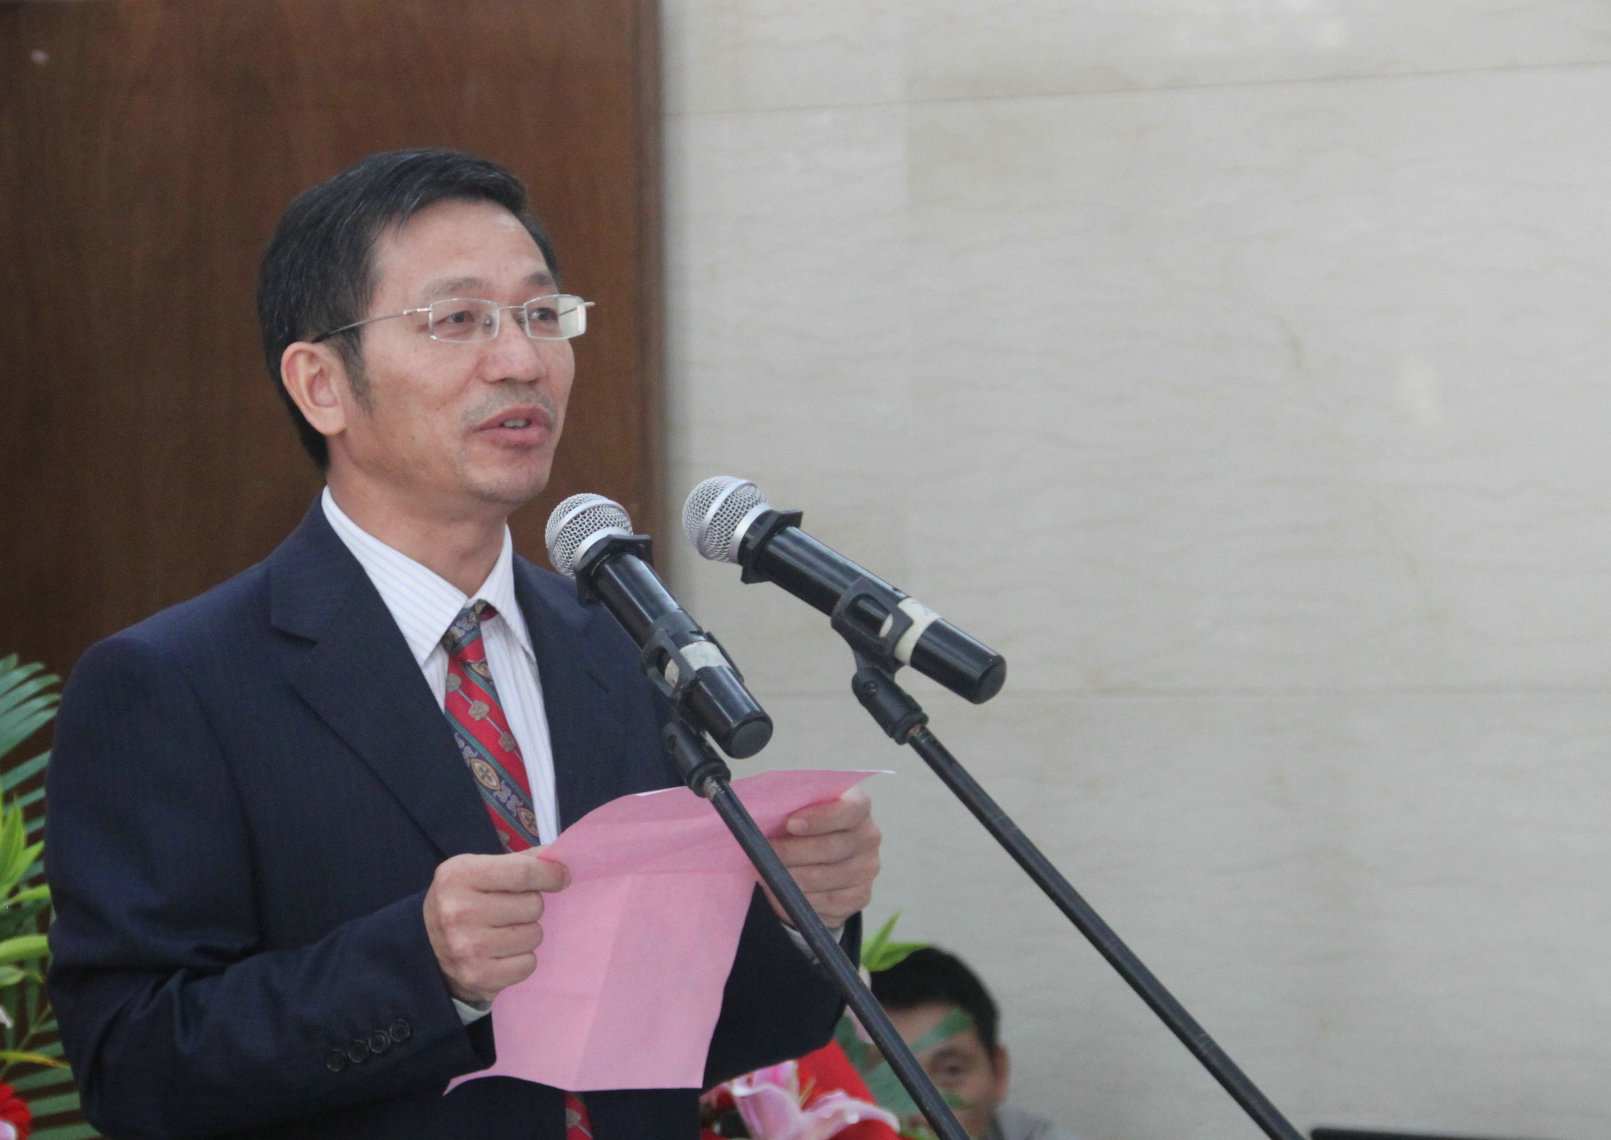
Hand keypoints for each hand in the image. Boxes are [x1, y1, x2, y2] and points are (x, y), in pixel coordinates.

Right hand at [423, 849, 569, 1003]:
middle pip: (533, 905)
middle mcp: (458, 911)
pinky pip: (528, 964)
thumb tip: (561, 860)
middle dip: (532, 905)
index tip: (562, 877)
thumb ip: (520, 861)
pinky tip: (504, 952)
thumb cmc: (465, 899)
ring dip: (528, 933)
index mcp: (458, 875)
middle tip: (514, 909)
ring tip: (507, 931)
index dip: (550, 874)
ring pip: (533, 935)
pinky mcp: (476, 976)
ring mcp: (466, 947)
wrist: (428, 945)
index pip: (522, 872)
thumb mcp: (480, 869)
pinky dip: (523, 959)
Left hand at [766, 787, 880, 929]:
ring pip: (826, 878)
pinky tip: (781, 890)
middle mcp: (869, 836)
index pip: (849, 810)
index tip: (790, 824)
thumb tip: (756, 815)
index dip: (820, 818)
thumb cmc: (804, 825)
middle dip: (794, 852)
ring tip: (764, 873)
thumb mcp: (800, 808)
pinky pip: (826, 902)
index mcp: (858, 806)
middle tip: (764, 853)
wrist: (819, 857)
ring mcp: (867, 869)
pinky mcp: (860, 897)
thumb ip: (789, 807)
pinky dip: (799, 897)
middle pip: (834, 847)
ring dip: (791, 877)